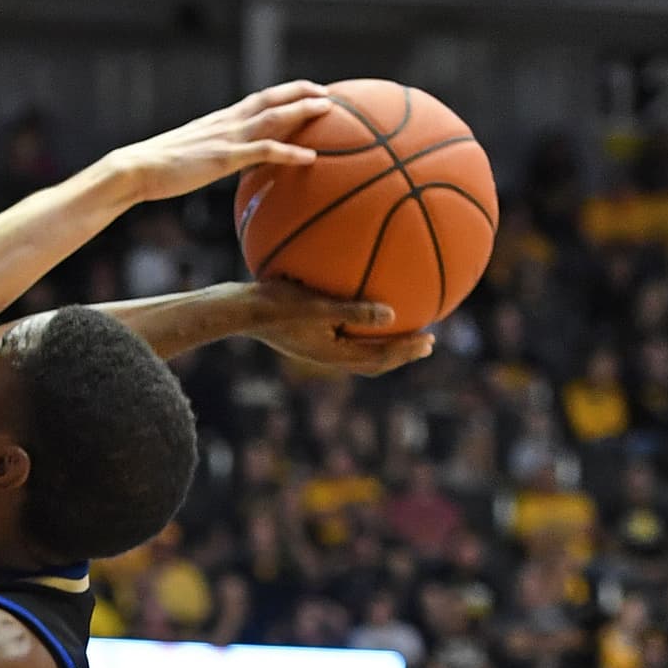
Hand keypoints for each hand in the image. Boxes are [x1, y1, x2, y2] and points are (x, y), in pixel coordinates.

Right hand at [102, 81, 331, 204]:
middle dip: (302, 92)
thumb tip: (217, 165)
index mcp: (218, 121)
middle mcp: (226, 122)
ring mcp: (227, 138)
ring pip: (273, 117)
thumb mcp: (187, 155)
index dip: (284, 93)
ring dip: (303, 111)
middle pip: (271, 99)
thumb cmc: (156, 168)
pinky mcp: (224, 158)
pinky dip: (289, 151)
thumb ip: (207, 154)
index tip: (306, 91)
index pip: (258, 99)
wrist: (135, 168)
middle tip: (329, 94)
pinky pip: (264, 151)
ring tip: (328, 109)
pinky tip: (310, 157)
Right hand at [245, 280, 434, 370]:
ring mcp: (316, 347)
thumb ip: (353, 310)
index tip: (430, 341)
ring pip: (358, 351)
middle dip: (400, 353)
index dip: (405, 352)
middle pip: (372, 361)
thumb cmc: (275, 305)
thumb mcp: (317, 306)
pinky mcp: (306, 336)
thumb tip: (392, 315)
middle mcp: (326, 355)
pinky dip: (362, 329)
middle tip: (426, 343)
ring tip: (400, 329)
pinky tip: (360, 307)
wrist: (237, 310)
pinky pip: (344, 336)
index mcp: (332, 354)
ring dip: (382, 343)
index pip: (377, 358)